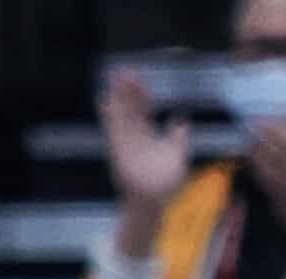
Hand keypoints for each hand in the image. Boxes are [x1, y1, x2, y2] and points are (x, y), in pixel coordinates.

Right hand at [100, 71, 191, 212]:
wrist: (153, 200)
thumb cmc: (166, 183)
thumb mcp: (177, 155)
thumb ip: (179, 137)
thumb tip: (181, 119)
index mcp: (148, 135)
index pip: (144, 109)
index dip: (141, 94)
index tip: (139, 78)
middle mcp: (135, 135)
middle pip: (130, 107)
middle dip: (127, 90)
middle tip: (124, 70)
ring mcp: (125, 141)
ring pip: (120, 113)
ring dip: (117, 96)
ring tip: (113, 78)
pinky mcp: (117, 148)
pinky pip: (111, 128)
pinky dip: (108, 114)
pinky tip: (104, 99)